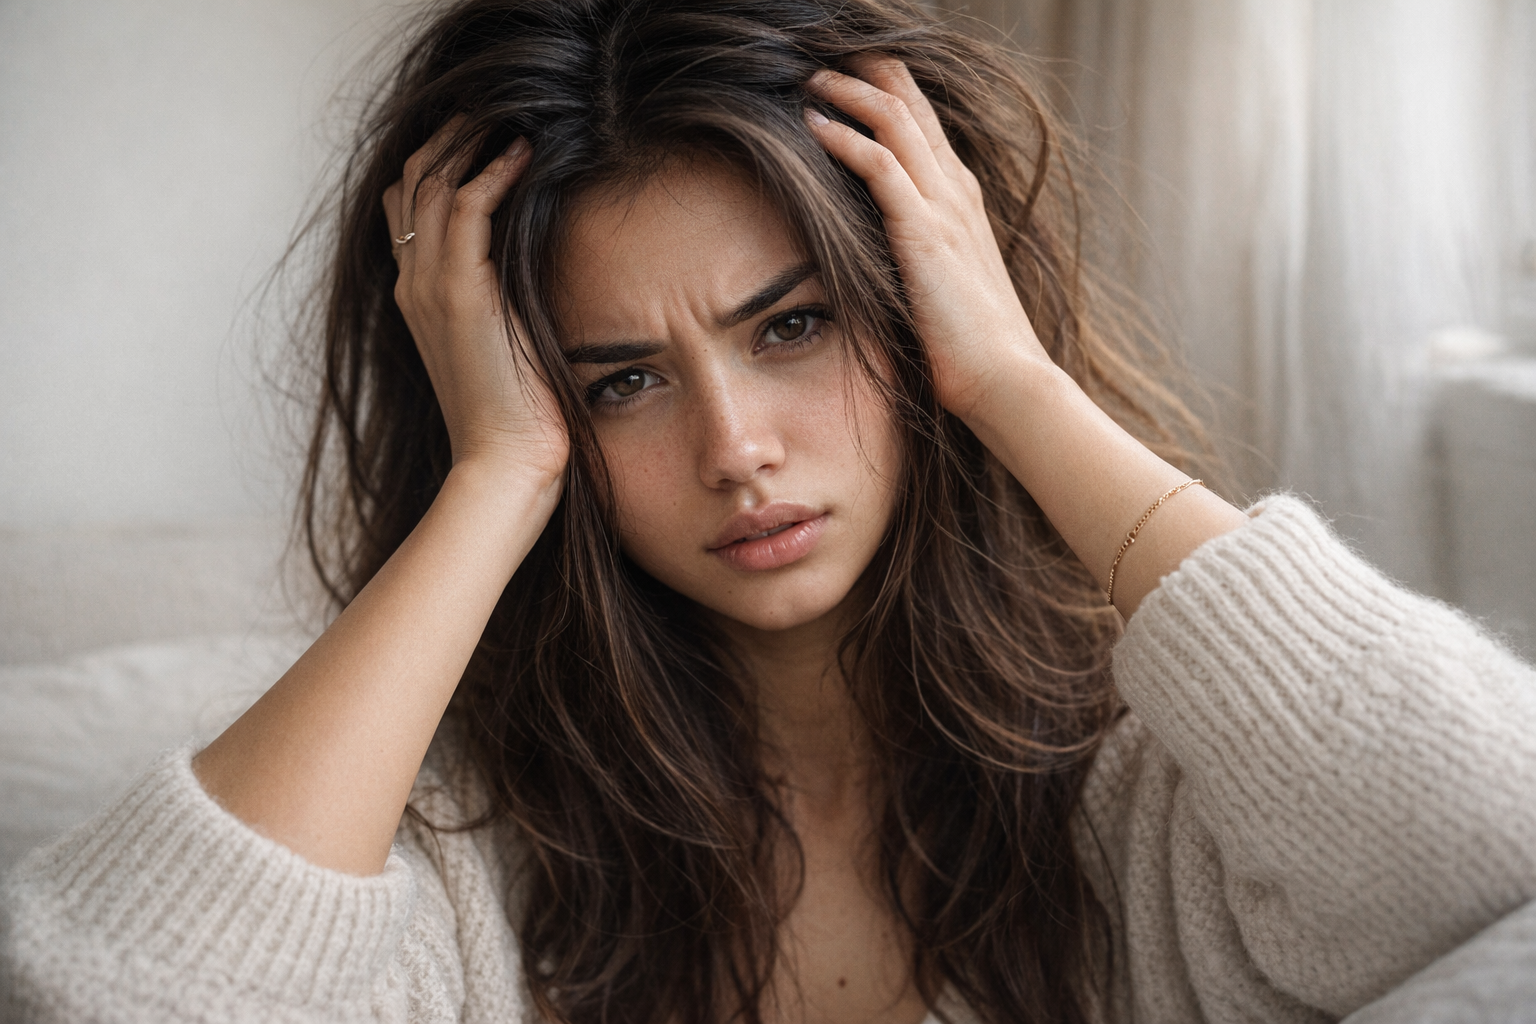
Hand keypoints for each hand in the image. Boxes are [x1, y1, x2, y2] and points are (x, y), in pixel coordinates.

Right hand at [384, 121, 567, 482]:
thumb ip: (504, 301)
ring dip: (468, 143)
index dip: (434, 165)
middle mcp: (414, 285)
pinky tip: (523, 154)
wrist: (503, 463)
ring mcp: (431, 287)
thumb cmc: (518, 418)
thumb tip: (536, 267)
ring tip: (505, 118)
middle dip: (447, 140)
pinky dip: (493, 171)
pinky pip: (468, 206)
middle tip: (487, 112)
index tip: (476, 139)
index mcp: (419, 298)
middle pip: (411, 184)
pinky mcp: (460, 293)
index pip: (407, 209)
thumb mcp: (506, 346)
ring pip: (432, 184)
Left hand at [802, 58, 1053, 420]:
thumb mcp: (944, 289)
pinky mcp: (925, 233)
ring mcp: (944, 209)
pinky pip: (879, 166)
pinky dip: (845, 138)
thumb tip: (887, 259)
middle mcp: (956, 193)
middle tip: (828, 54)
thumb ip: (921, 259)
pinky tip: (813, 124)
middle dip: (871, 72)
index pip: (925, 126)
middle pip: (912, 107)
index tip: (853, 74)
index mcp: (962, 203)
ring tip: (811, 77)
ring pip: (895, 121)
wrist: (1006, 380)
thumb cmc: (973, 349)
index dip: (891, 92)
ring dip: (849, 92)